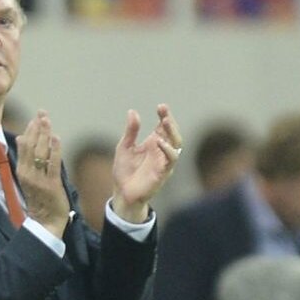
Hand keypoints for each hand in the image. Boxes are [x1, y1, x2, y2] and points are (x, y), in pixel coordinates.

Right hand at [15, 110, 70, 237]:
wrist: (46, 221)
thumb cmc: (40, 198)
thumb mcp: (28, 177)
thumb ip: (26, 158)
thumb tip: (22, 138)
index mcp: (21, 171)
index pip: (23, 146)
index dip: (29, 130)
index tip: (35, 118)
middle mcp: (27, 174)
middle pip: (31, 146)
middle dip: (37, 128)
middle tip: (42, 113)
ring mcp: (39, 179)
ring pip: (40, 152)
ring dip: (44, 134)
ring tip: (47, 120)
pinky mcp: (51, 185)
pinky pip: (52, 164)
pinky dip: (54, 149)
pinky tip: (56, 138)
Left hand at [111, 104, 181, 222]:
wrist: (123, 192)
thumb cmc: (124, 171)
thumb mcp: (124, 147)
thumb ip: (131, 131)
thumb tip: (132, 112)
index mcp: (153, 143)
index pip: (163, 126)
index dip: (164, 115)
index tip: (161, 107)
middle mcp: (161, 150)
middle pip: (172, 133)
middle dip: (170, 121)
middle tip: (164, 112)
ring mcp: (163, 161)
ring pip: (177, 144)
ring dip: (172, 132)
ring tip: (165, 121)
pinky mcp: (163, 172)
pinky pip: (171, 159)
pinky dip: (168, 149)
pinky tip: (160, 142)